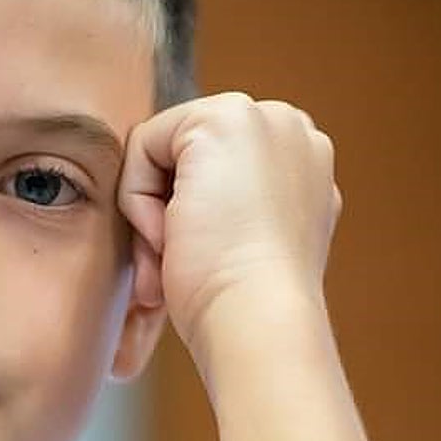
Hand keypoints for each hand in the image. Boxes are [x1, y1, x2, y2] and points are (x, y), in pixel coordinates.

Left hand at [117, 92, 341, 362]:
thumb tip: (175, 209)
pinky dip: (137, 199)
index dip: (183, 218)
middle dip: (164, 214)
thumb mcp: (239, 243)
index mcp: (303, 166)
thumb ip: (224, 207)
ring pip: (161, 151)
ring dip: (151, 213)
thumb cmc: (240, 305)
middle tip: (169, 268)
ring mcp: (266, 119)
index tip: (193, 264)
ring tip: (171, 260)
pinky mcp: (224, 119)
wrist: (259, 321)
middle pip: (183, 155)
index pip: (209, 168)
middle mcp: (293, 131)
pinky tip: (170, 238)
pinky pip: (143, 144)